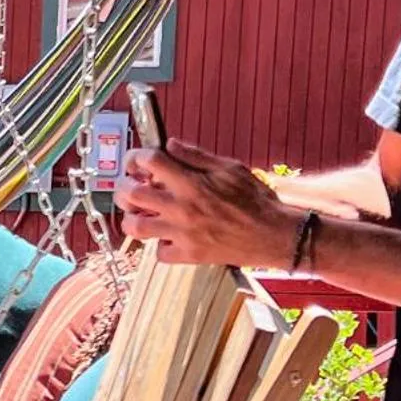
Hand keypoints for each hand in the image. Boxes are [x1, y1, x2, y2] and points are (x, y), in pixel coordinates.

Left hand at [114, 138, 297, 267]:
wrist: (275, 235)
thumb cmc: (256, 200)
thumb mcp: (230, 168)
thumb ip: (196, 156)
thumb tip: (170, 144)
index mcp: (193, 183)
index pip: (150, 162)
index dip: (137, 156)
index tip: (138, 159)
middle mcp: (183, 208)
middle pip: (131, 194)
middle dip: (124, 186)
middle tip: (130, 185)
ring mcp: (183, 234)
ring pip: (136, 227)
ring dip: (132, 217)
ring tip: (141, 212)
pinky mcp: (190, 255)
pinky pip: (159, 253)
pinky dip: (159, 245)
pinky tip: (168, 236)